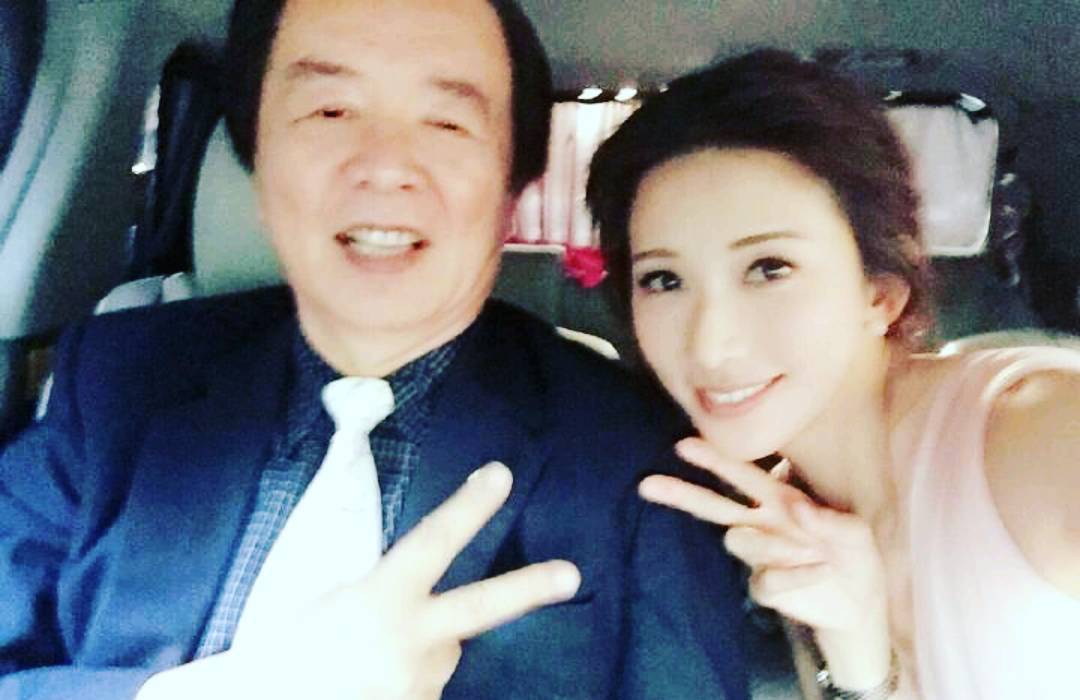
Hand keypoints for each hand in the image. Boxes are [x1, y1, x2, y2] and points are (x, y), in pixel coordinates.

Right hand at [139, 462, 580, 699]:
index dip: (469, 506)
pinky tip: (371, 684)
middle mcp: (413, 640)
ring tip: (366, 663)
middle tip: (571, 574)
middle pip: (482, 606)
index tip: (500, 475)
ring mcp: (422, 682)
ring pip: (442, 652)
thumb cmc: (277, 662)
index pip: (434, 541)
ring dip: (421, 649)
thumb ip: (357, 590)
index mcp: (380, 601)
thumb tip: (387, 582)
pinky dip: (406, 680)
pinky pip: (423, 686)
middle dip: (530, 587)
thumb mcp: (307, 609)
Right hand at [639, 438, 890, 688]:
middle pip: (714, 506)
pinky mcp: (765, 587)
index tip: (683, 445)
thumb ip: (828, 519)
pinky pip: (764, 579)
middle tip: (648, 484)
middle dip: (682, 493)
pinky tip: (816, 573)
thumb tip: (795, 505)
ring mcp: (762, 557)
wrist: (861, 604)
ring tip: (813, 552)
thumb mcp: (857, 533)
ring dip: (773, 544)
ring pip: (738, 540)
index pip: (742, 475)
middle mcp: (764, 523)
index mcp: (781, 499)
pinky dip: (792, 576)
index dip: (715, 460)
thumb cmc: (856, 555)